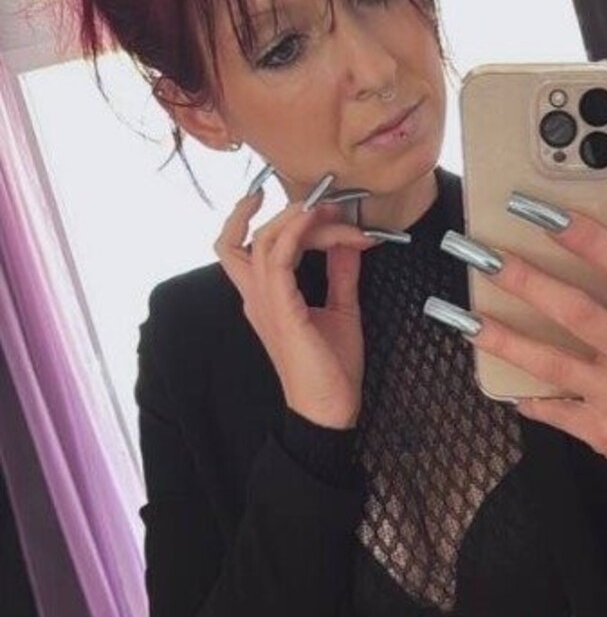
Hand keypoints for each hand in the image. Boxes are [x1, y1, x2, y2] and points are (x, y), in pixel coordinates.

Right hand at [213, 187, 382, 427]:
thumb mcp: (341, 310)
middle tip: (327, 206)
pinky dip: (294, 233)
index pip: (263, 245)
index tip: (328, 214)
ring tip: (324, 209)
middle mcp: (257, 297)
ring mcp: (265, 303)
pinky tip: (314, 221)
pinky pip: (276, 259)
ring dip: (295, 218)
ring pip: (262, 240)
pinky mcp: (281, 310)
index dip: (294, 222)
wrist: (329, 409)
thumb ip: (340, 274)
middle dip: (289, 213)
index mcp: (266, 298)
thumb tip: (347, 243)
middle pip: (250, 237)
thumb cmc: (330, 370)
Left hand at [437, 205, 606, 500]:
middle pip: (577, 311)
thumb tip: (564, 256)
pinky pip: (549, 408)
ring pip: (551, 362)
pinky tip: (500, 381)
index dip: (588, 237)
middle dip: (525, 280)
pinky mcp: (600, 432)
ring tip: (464, 318)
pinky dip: (525, 396)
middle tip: (482, 257)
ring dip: (503, 339)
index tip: (544, 213)